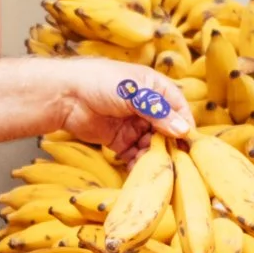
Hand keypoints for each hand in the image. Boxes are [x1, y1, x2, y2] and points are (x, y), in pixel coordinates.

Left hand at [47, 58, 192, 161]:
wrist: (64, 95)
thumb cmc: (99, 82)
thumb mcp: (134, 94)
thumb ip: (158, 112)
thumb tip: (183, 130)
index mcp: (154, 88)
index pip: (178, 108)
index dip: (184, 126)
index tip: (189, 144)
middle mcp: (146, 107)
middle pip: (167, 130)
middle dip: (169, 145)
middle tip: (172, 161)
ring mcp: (133, 124)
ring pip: (151, 145)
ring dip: (153, 156)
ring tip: (153, 167)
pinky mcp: (119, 140)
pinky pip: (134, 154)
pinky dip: (138, 163)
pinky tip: (138, 171)